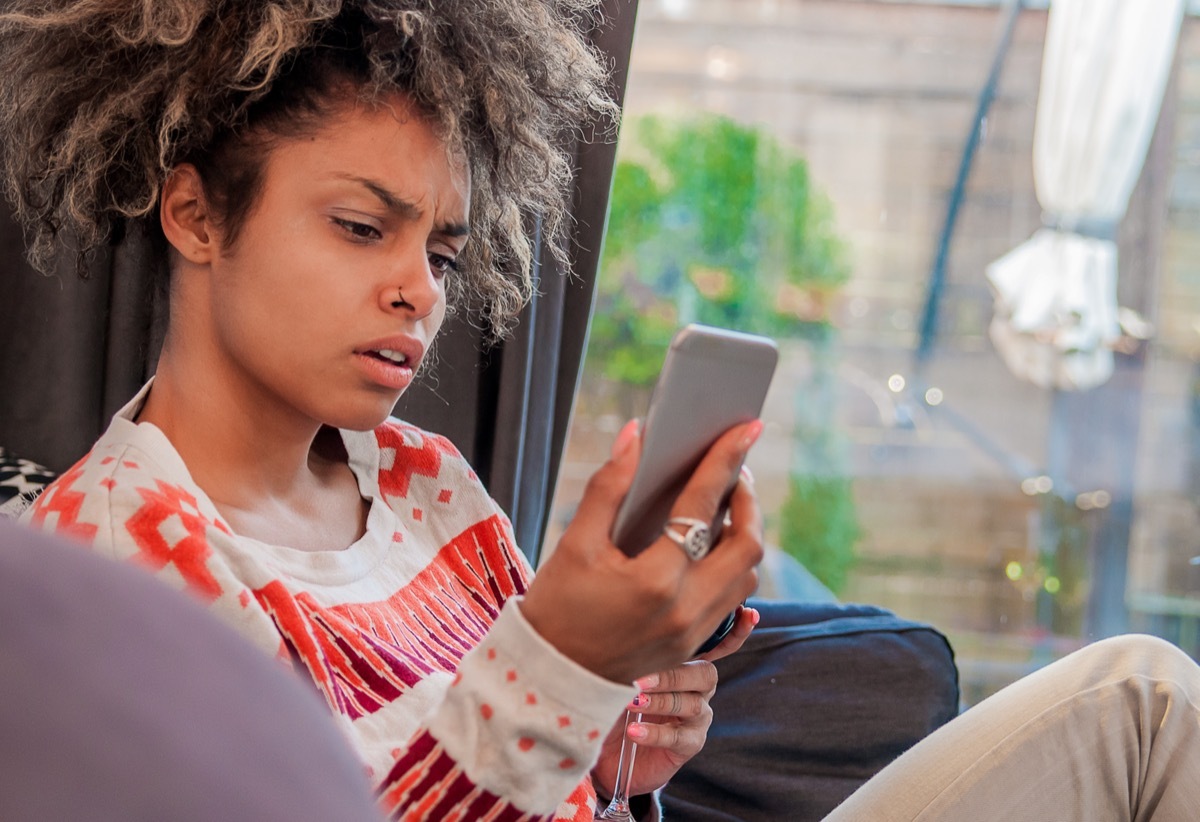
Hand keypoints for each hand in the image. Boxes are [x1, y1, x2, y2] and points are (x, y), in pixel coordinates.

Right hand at [520, 419, 764, 683]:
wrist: (550, 679)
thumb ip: (607, 487)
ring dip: (744, 535)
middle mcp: (686, 609)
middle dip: (748, 501)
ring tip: (723, 505)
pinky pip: (734, 602)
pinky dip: (735, 568)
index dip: (726, 461)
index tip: (747, 428)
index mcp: (656, 581)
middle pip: (747, 546)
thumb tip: (636, 436)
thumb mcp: (574, 544)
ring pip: (747, 575)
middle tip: (733, 472)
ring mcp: (695, 633)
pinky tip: (718, 548)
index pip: (703, 507)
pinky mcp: (694, 646)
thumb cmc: (556, 609)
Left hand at [591, 605, 759, 797]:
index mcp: (687, 664)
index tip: (748, 613)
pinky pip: (679, 737)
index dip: (736, 630)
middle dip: (674, 674)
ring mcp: (697, 718)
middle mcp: (699, 688)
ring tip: (633, 702)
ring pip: (690, 704)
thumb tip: (623, 637)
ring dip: (661, 702)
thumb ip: (632, 655)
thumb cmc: (615, 701)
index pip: (718, 644)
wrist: (607, 751)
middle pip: (704, 674)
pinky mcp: (689, 744)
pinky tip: (634, 730)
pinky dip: (655, 733)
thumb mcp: (620, 673)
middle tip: (641, 679)